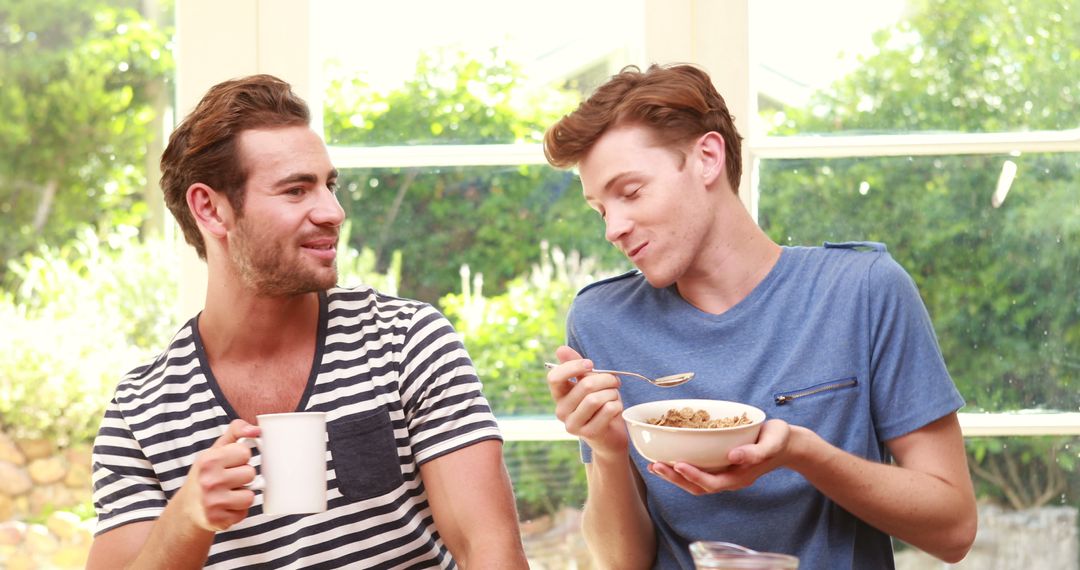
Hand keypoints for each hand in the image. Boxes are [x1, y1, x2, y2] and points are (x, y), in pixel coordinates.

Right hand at [177, 419, 261, 531]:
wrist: (187, 508)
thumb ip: (236, 431)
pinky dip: (238, 510)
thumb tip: (256, 430)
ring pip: (250, 495)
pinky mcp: (218, 520)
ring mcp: (213, 503)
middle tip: (228, 480)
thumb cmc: (207, 474)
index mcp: (208, 460)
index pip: (245, 452)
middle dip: (243, 476)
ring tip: (228, 493)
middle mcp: (209, 481)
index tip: (229, 463)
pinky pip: (245, 512)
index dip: (240, 458)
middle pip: (250, 473)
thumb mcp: (216, 450)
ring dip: (242, 495)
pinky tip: (225, 507)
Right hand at [546, 346, 628, 458]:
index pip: (554, 378)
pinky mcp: (588, 433)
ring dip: (612, 393)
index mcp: (559, 396)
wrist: (609, 437)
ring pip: (596, 398)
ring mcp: (573, 424)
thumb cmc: (599, 406)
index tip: (590, 364)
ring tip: (614, 396)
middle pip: (585, 386)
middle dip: (606, 379)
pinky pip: (608, 410)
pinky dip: (617, 405)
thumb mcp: (588, 383)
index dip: (573, 367)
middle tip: (615, 381)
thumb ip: (576, 366)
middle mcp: (561, 411)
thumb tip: (561, 349)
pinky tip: (616, 408)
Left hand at [646, 419, 793, 494]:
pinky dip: (681, 467)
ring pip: (695, 482)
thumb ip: (756, 452)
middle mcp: (729, 478)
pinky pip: (698, 471)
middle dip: (675, 479)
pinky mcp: (720, 465)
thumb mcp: (772, 443)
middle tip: (655, 466)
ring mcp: (724, 473)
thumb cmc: (780, 440)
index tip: (677, 464)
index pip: (712, 482)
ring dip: (673, 476)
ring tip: (654, 466)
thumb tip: (733, 456)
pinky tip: (668, 458)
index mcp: (740, 476)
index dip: (693, 476)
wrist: (787, 444)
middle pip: (698, 486)